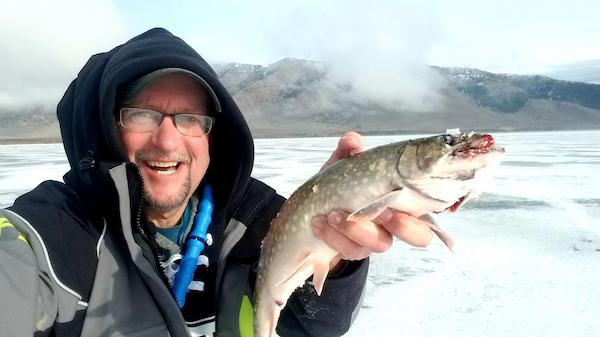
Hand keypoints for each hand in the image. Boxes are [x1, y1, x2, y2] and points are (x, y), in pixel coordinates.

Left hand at [312, 131, 434, 265]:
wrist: (314, 210)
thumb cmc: (340, 184)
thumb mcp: (344, 165)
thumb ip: (349, 152)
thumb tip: (352, 140)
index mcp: (402, 199)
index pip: (429, 204)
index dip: (428, 203)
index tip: (405, 191)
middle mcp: (396, 223)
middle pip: (420, 236)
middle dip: (405, 226)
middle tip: (384, 213)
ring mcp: (376, 240)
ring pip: (381, 244)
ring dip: (358, 228)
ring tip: (334, 214)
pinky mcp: (355, 251)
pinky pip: (351, 250)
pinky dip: (334, 235)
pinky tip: (319, 222)